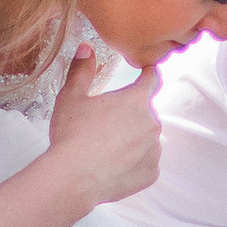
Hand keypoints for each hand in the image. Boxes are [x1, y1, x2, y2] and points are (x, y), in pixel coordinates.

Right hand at [43, 46, 161, 205]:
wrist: (73, 178)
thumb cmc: (72, 134)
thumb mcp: (72, 97)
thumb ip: (81, 70)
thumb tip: (86, 48)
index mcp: (136, 100)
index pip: (152, 78)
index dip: (149, 73)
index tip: (147, 71)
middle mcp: (152, 123)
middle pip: (145, 112)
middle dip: (130, 114)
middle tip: (105, 123)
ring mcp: (154, 150)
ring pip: (146, 139)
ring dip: (133, 139)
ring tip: (106, 147)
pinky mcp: (151, 173)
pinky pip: (145, 163)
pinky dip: (134, 162)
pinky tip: (113, 165)